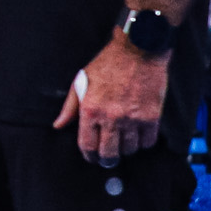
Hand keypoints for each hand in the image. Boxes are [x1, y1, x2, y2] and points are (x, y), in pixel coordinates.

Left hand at [54, 34, 167, 164]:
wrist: (138, 50)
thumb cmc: (108, 64)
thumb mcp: (81, 82)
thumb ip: (70, 107)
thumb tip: (59, 125)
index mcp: (90, 110)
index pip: (87, 145)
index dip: (89, 156)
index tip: (92, 158)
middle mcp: (110, 118)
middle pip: (108, 153)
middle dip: (107, 159)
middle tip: (108, 158)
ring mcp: (132, 119)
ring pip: (129, 149)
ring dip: (126, 149)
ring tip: (123, 143)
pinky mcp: (151, 117)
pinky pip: (148, 141)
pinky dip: (143, 142)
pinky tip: (139, 136)